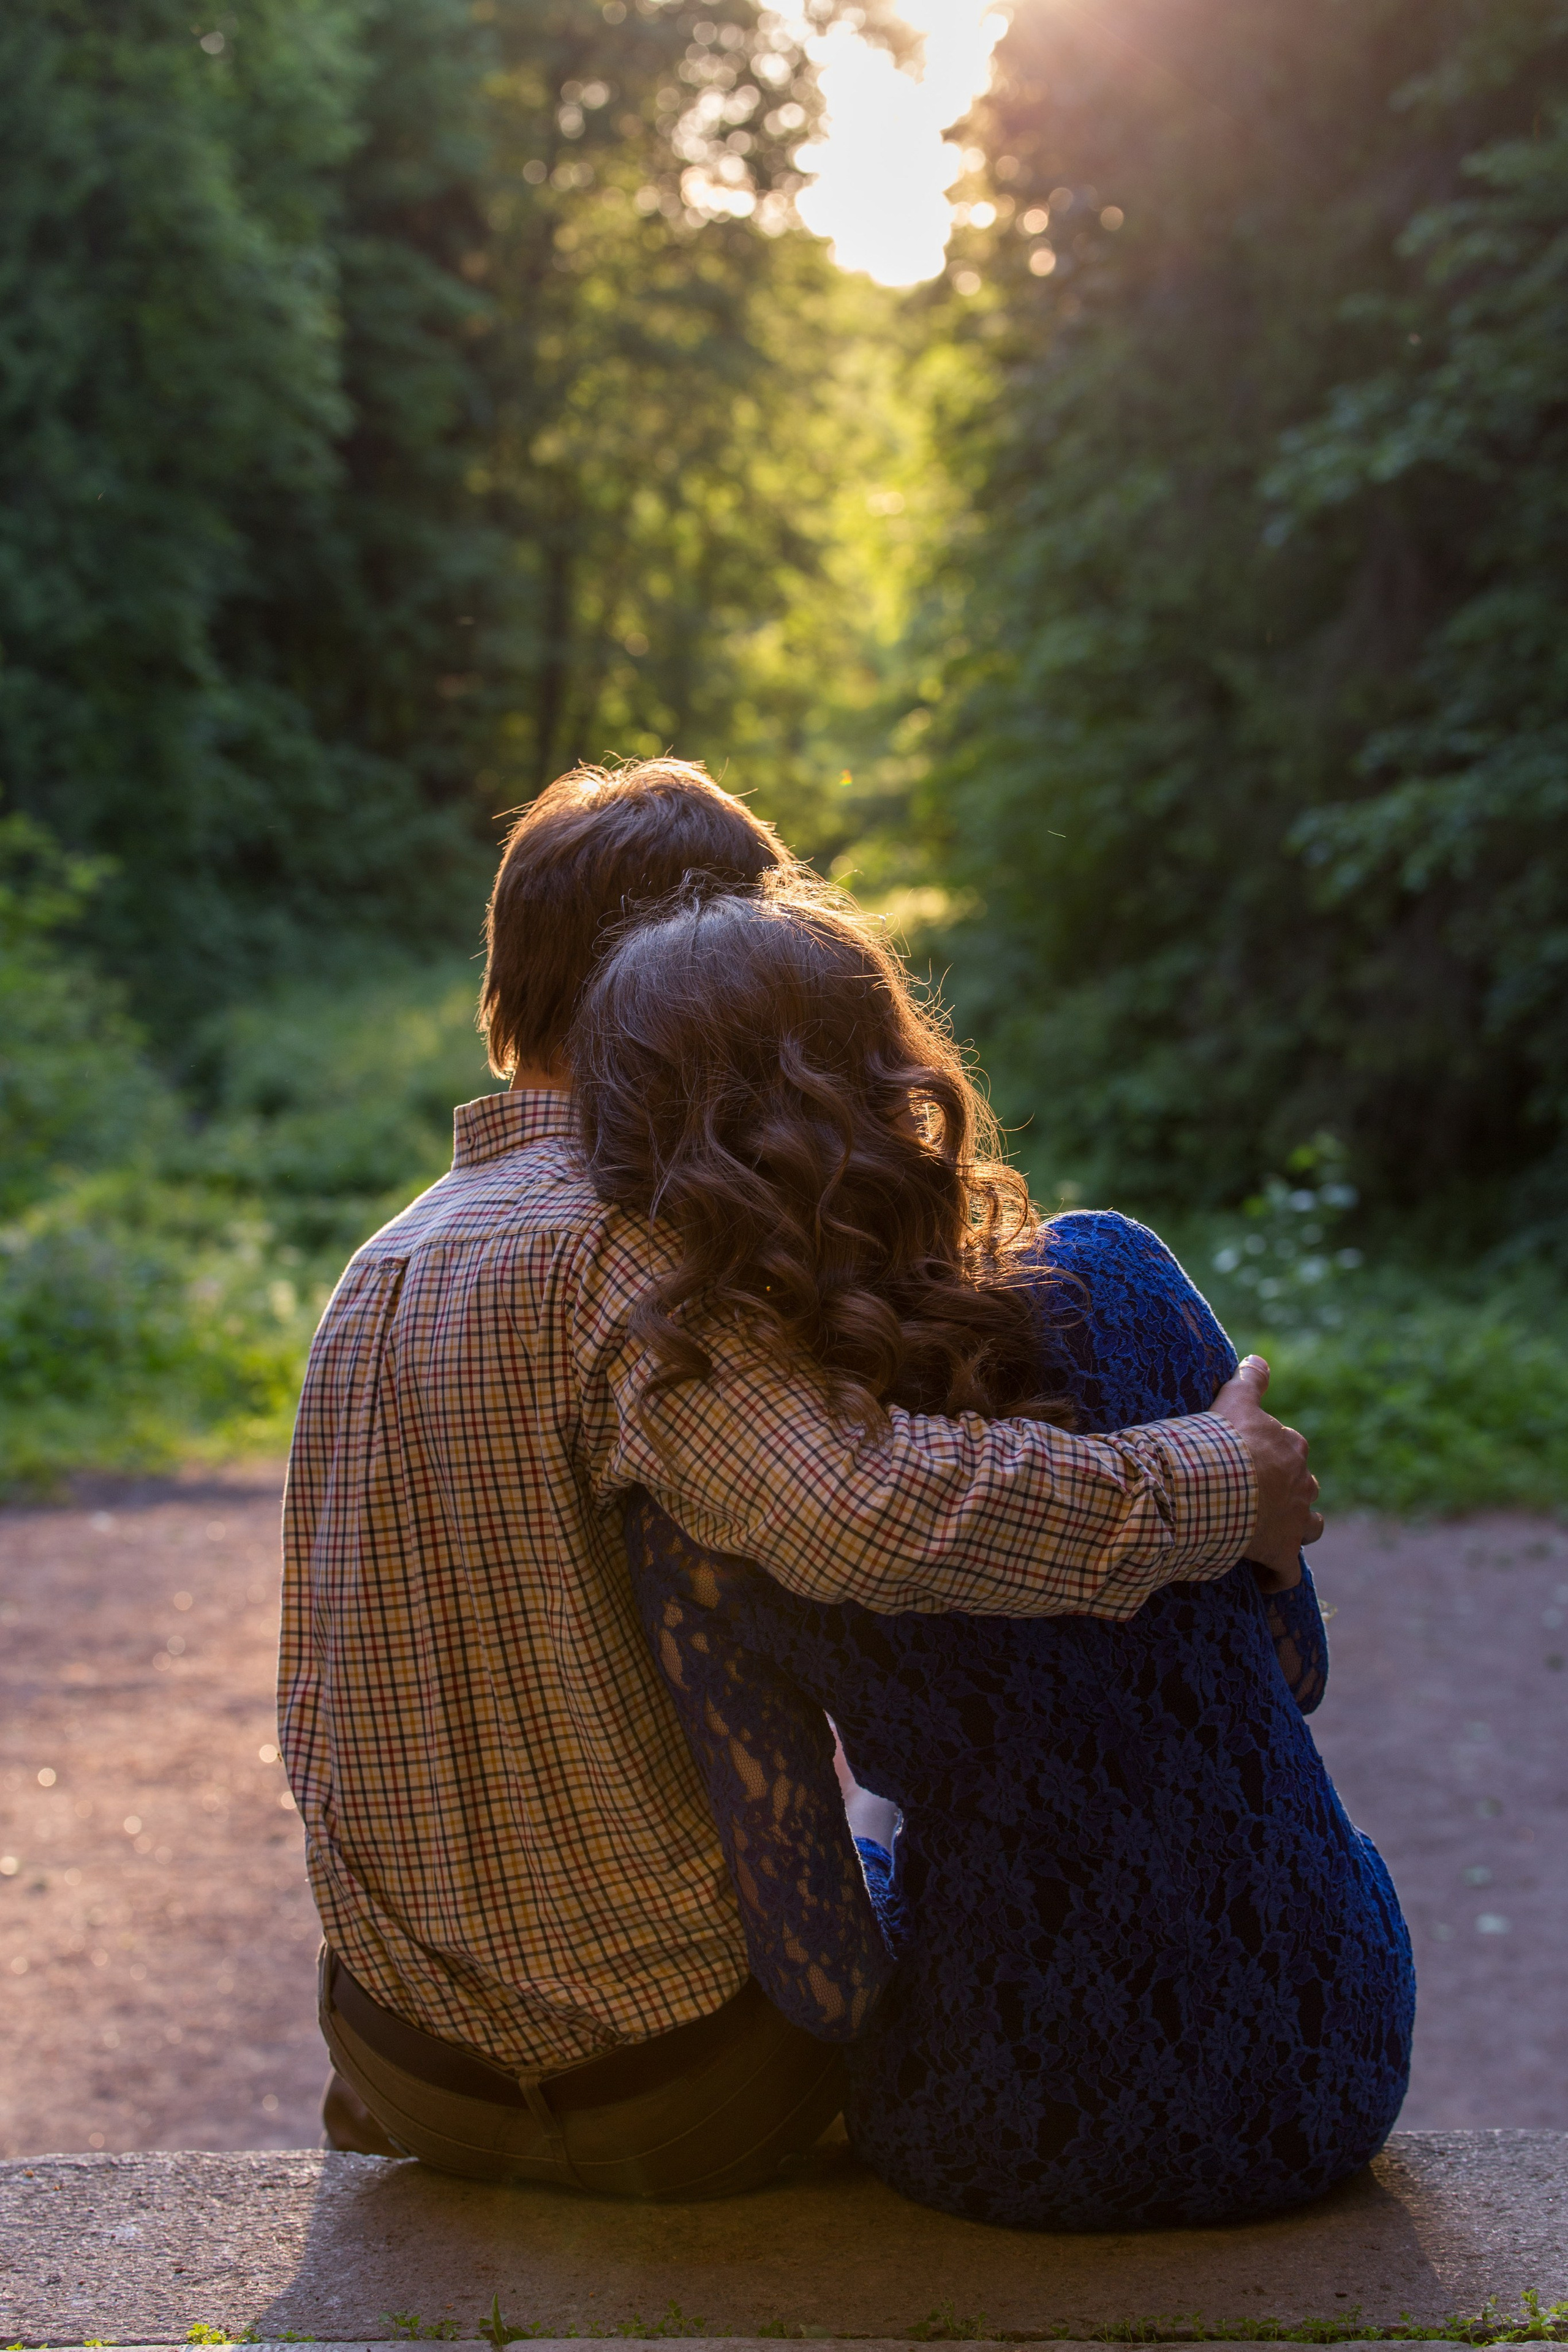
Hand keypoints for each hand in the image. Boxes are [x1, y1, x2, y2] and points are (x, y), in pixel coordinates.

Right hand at [1210, 1354, 1321, 1586]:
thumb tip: (1258, 1358)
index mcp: (1290, 1447)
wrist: (1213, 1481)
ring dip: (1295, 1530)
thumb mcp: (1233, 1401)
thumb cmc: (1220, 1440)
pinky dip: (1279, 1577)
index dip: (1271, 1457)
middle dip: (1287, 1492)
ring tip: (1271, 1535)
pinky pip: (1287, 1573)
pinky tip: (1266, 1581)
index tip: (1249, 1462)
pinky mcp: (1282, 1552)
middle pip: (1304, 1487)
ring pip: (1310, 1527)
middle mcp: (1301, 1482)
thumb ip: (1249, 1381)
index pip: (1290, 1449)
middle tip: (1254, 1498)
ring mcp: (1295, 1520)